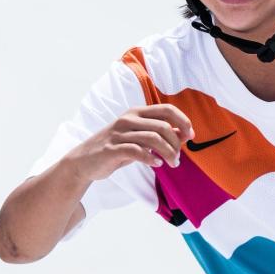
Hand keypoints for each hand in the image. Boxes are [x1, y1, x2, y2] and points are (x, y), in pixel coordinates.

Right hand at [66, 103, 193, 180]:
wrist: (84, 161)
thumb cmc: (115, 149)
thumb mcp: (138, 139)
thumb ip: (158, 134)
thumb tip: (183, 134)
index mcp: (136, 113)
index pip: (167, 109)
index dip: (183, 121)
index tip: (190, 136)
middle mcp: (128, 119)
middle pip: (163, 126)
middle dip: (176, 144)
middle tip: (178, 159)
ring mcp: (119, 133)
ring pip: (153, 138)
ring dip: (168, 153)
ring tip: (172, 164)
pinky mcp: (113, 148)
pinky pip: (137, 151)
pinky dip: (151, 158)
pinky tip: (157, 164)